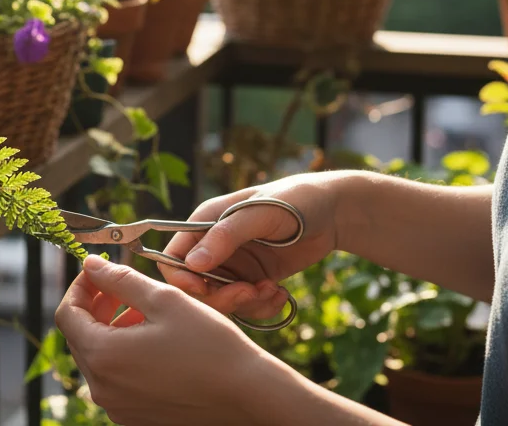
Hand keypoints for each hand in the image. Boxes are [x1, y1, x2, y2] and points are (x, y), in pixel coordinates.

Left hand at [54, 256, 288, 425]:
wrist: (247, 395)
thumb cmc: (209, 345)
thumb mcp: (164, 299)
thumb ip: (120, 279)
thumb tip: (91, 265)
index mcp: (103, 356)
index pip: (67, 314)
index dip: (80, 286)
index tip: (99, 270)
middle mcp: (102, 388)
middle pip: (80, 337)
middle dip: (97, 306)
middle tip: (123, 285)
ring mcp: (117, 407)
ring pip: (99, 357)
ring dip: (112, 329)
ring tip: (145, 311)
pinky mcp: (135, 417)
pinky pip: (116, 379)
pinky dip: (125, 354)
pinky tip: (154, 341)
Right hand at [159, 172, 350, 321]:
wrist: (333, 212)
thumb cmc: (294, 201)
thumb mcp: (259, 214)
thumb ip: (225, 237)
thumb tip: (192, 265)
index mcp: (205, 223)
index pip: (174, 257)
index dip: (181, 278)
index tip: (205, 288)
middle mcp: (215, 247)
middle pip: (196, 287)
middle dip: (221, 297)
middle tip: (250, 293)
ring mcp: (235, 266)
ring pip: (222, 301)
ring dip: (246, 304)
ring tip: (272, 291)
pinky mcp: (254, 280)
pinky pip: (246, 305)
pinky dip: (261, 307)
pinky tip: (280, 294)